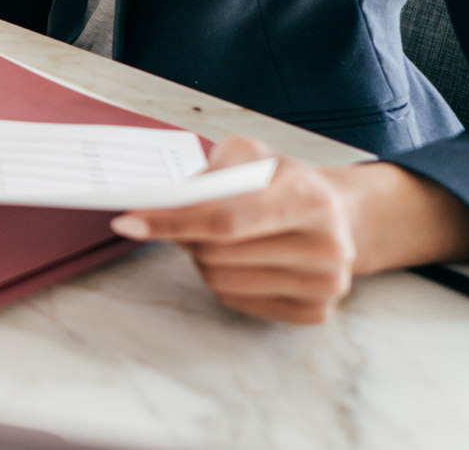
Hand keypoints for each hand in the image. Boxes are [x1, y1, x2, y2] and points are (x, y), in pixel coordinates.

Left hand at [112, 135, 468, 324]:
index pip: (225, 220)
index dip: (171, 221)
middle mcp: (326, 247)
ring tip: (222, 237)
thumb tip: (163, 200)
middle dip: (186, 236)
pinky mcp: (316, 312)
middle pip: (217, 254)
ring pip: (221, 280)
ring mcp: (325, 285)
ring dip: (203, 258)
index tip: (126, 222)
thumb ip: (210, 172)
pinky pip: (237, 301)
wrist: (341, 215)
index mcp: (310, 200)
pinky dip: (224, 280)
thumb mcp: (252, 156)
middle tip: (185, 220)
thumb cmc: (285, 182)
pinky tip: (243, 260)